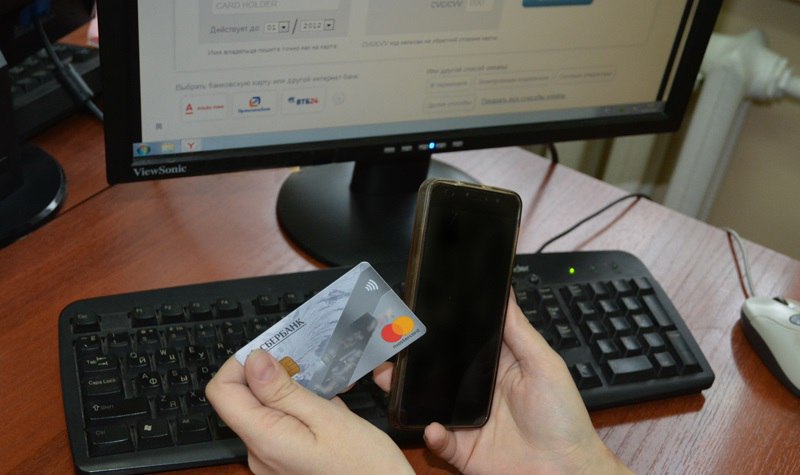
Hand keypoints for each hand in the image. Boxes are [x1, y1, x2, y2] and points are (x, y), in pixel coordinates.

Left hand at [207, 349, 412, 473]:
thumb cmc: (365, 467)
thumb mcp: (328, 418)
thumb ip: (285, 390)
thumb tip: (253, 360)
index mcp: (265, 440)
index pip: (222, 391)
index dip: (241, 363)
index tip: (273, 350)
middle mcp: (260, 454)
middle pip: (244, 399)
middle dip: (272, 374)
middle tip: (308, 364)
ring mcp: (272, 461)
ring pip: (265, 411)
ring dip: (290, 391)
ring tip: (324, 388)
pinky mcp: (285, 462)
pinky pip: (281, 426)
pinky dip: (299, 410)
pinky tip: (327, 409)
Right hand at [374, 300, 630, 474]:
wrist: (567, 469)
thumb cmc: (563, 416)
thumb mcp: (544, 364)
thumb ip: (519, 331)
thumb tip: (505, 292)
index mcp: (492, 366)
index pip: (457, 343)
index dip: (436, 330)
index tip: (413, 313)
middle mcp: (473, 391)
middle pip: (433, 371)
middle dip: (408, 358)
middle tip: (388, 342)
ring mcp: (465, 420)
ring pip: (426, 403)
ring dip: (404, 391)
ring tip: (389, 378)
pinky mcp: (462, 449)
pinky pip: (439, 441)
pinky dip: (433, 434)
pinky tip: (433, 427)